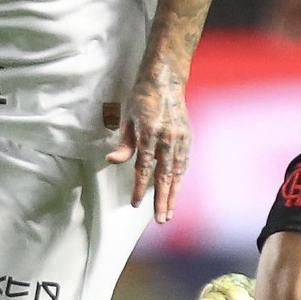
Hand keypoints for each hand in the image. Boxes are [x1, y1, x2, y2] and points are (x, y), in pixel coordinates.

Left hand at [107, 68, 190, 222]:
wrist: (165, 80)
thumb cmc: (141, 99)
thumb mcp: (127, 119)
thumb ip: (124, 144)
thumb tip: (112, 161)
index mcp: (149, 132)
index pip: (144, 167)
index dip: (139, 187)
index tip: (136, 203)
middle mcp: (168, 138)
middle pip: (164, 175)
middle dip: (162, 199)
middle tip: (160, 219)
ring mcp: (180, 138)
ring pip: (177, 173)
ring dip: (173, 194)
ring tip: (168, 213)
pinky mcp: (188, 137)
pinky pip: (184, 164)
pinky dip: (179, 180)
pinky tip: (175, 193)